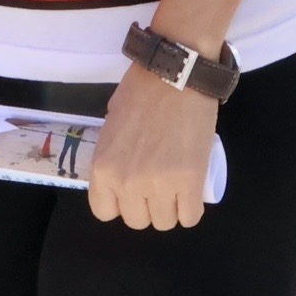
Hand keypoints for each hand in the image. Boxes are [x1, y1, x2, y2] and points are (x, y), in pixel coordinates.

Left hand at [86, 59, 221, 230]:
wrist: (175, 73)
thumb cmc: (141, 91)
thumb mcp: (112, 126)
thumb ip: (113, 154)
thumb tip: (123, 167)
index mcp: (103, 169)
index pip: (105, 212)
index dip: (121, 203)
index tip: (132, 190)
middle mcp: (127, 183)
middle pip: (137, 220)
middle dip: (148, 206)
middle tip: (159, 184)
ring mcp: (159, 184)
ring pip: (164, 222)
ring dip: (171, 208)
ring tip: (178, 188)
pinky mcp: (190, 181)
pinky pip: (190, 216)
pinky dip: (191, 209)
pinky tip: (192, 194)